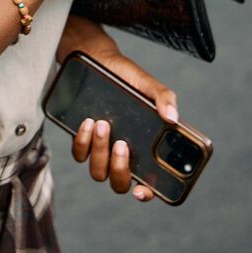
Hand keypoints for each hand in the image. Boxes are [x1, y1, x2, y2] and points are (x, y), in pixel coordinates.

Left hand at [70, 48, 178, 203]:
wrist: (97, 59)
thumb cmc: (127, 76)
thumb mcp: (147, 84)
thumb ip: (164, 98)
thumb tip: (172, 119)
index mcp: (144, 148)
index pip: (149, 182)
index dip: (146, 193)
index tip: (141, 190)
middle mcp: (122, 154)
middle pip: (119, 183)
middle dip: (119, 169)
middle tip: (122, 144)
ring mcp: (101, 149)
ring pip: (98, 171)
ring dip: (100, 151)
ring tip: (103, 124)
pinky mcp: (82, 139)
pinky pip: (79, 153)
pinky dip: (82, 141)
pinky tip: (88, 122)